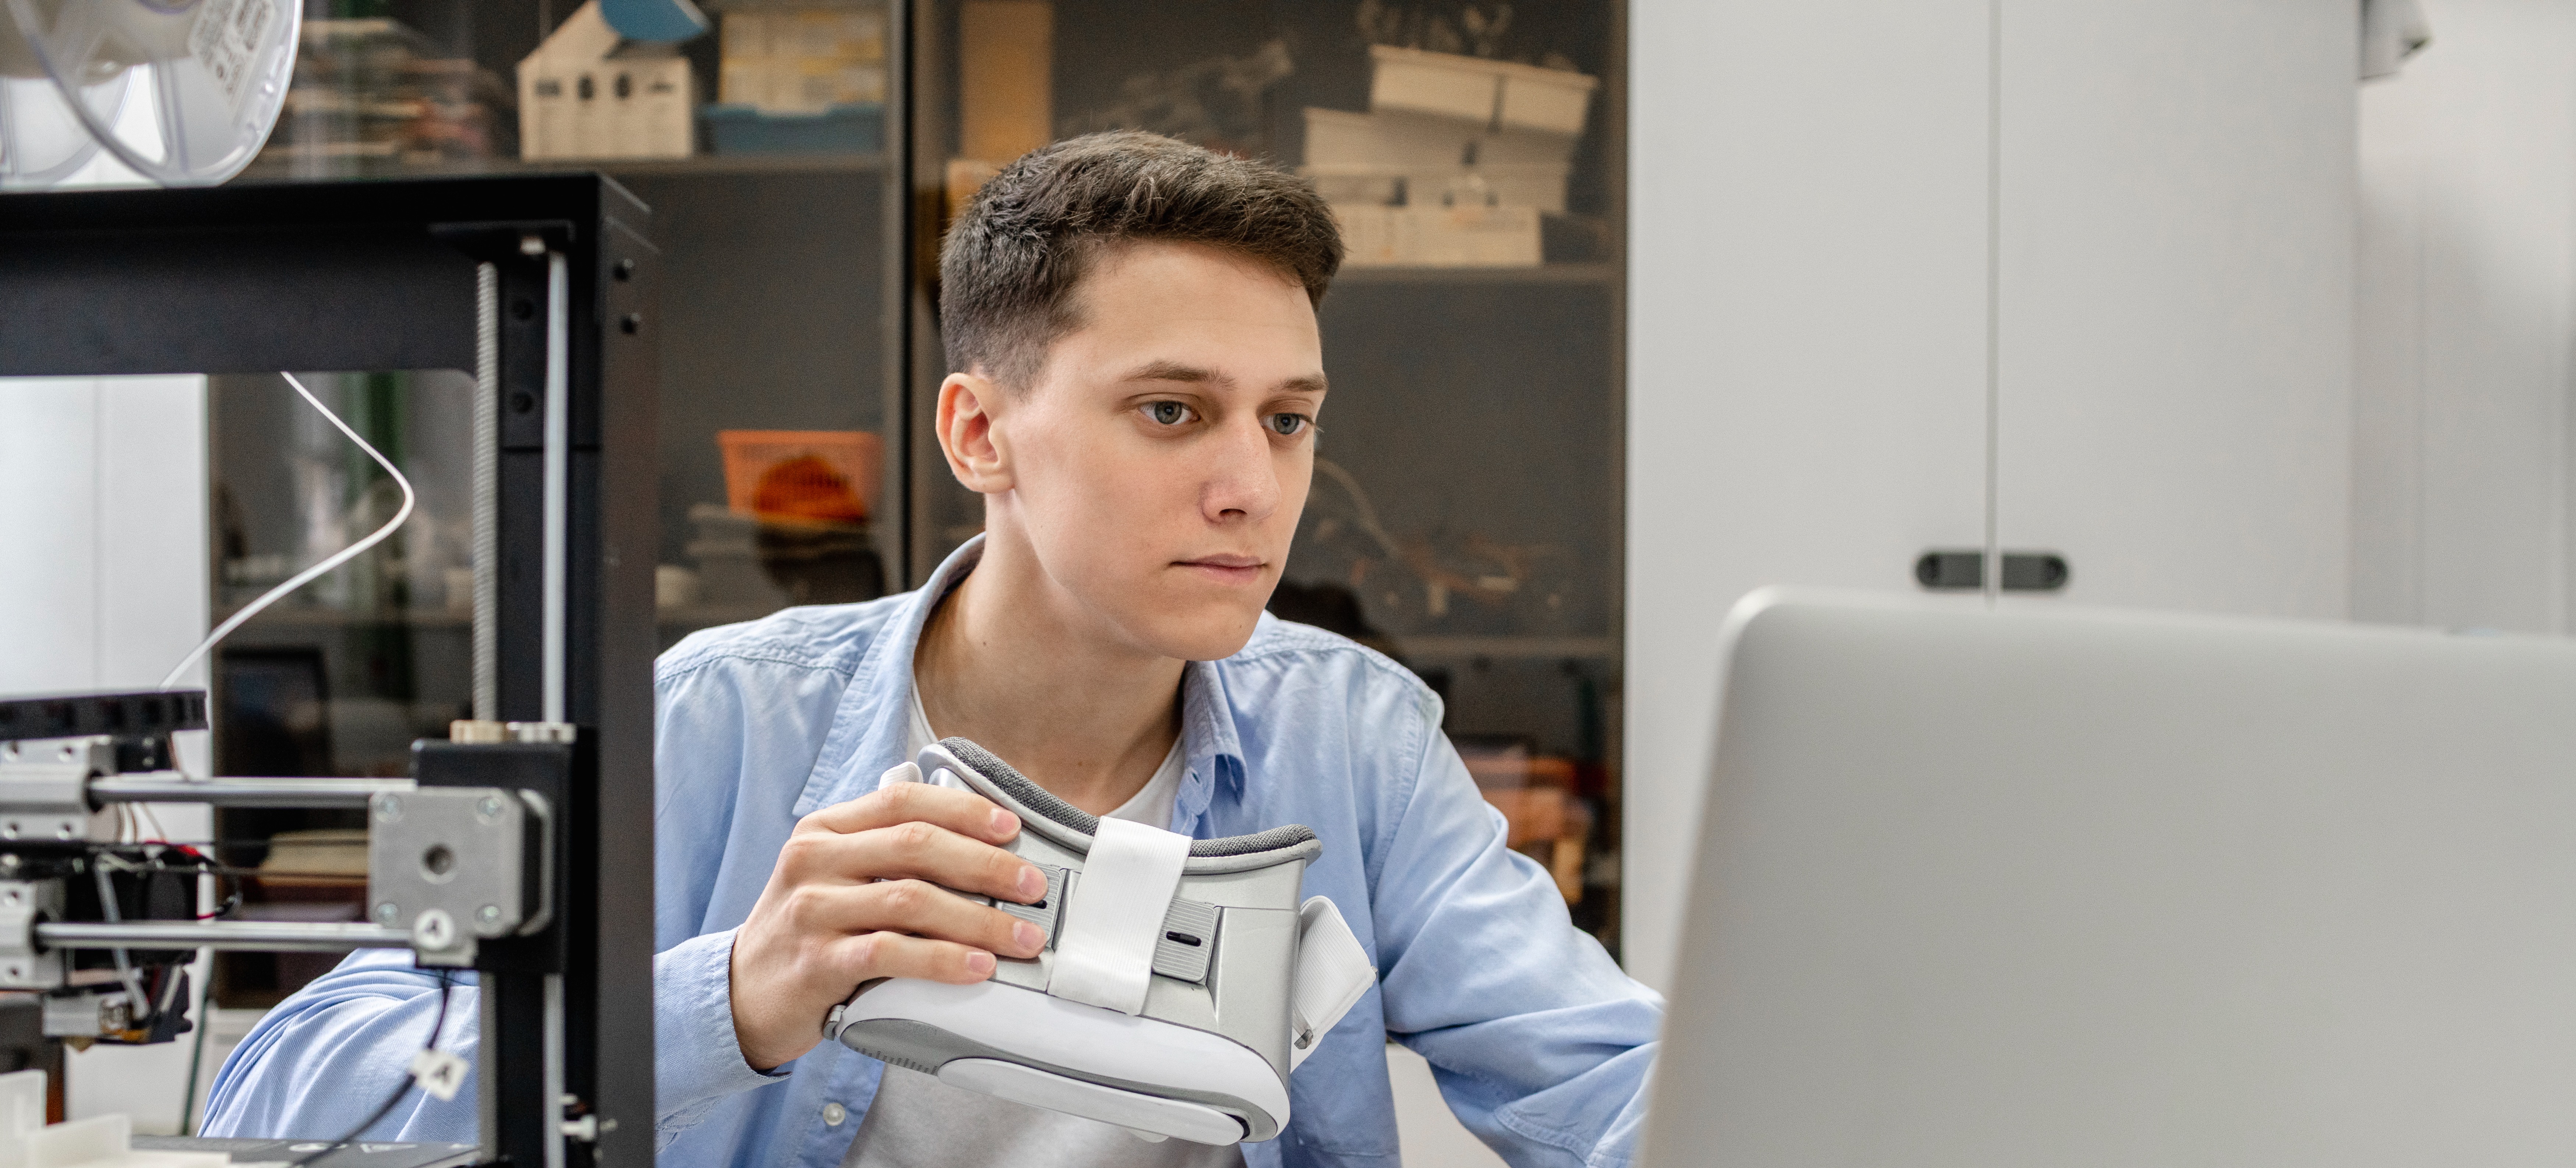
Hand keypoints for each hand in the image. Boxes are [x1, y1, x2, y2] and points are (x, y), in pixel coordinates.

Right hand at [728, 782, 1048, 1070]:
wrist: (744, 991)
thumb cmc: (809, 930)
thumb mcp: (835, 875)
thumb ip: (887, 851)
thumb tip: (980, 846)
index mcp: (826, 830)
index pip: (902, 801)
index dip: (963, 810)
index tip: (1011, 828)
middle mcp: (814, 861)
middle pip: (915, 846)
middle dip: (986, 864)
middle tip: (1032, 886)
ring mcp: (813, 910)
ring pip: (910, 900)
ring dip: (979, 920)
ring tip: (1021, 936)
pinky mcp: (816, 962)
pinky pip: (891, 953)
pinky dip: (942, 960)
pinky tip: (977, 967)